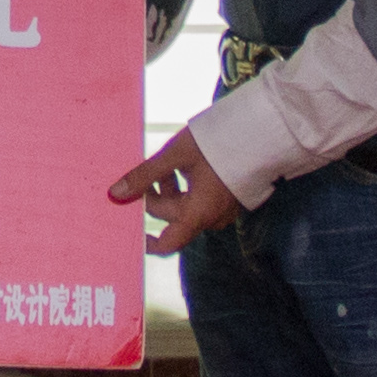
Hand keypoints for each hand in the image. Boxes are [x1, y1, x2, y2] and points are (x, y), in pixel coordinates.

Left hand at [111, 128, 244, 256]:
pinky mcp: (229, 199)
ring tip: (164, 165)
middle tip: (145, 174)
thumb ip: (145, 176)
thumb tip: (115, 194)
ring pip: (186, 207)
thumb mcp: (175, 156)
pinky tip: (183, 166)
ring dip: (170, 190)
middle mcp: (212, 217)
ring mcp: (222, 209)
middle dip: (155, 197)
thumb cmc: (217, 143)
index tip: (131, 227)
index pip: (169, 243)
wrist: (261, 132)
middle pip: (173, 217)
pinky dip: (186, 188)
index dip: (147, 242)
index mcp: (199, 213)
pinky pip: (200, 201)